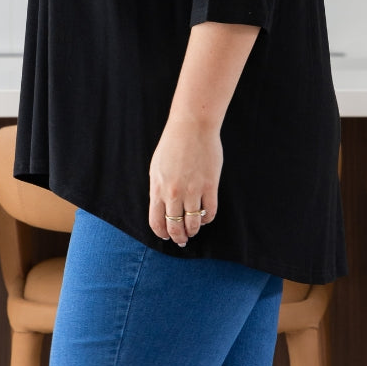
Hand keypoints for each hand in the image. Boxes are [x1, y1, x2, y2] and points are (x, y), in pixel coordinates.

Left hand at [148, 118, 221, 246]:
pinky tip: (205, 215)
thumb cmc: (173, 144)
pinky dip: (207, 218)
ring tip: (194, 229)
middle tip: (183, 239)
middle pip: (175, 227)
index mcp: (157, 188)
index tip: (167, 236)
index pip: (156, 222)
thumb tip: (162, 208)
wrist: (192, 126)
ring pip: (193, 223)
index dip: (162, 233)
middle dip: (179, 237)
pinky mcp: (210, 185)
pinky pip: (210, 212)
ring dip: (193, 230)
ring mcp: (192, 190)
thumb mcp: (157, 167)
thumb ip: (158, 188)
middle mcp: (173, 193)